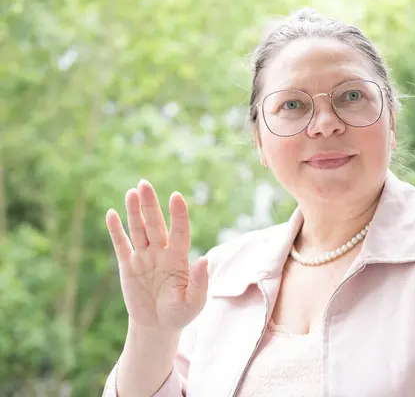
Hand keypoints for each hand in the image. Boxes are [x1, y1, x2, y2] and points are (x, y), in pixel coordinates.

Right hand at [106, 179, 207, 332]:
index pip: (180, 231)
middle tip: (144, 184)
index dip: (178, 214)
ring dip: (134, 211)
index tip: (176, 196)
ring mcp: (144, 257)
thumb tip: (205, 260)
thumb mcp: (194, 303)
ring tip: (132, 192)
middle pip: (155, 224)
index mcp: (179, 258)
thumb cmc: (180, 314)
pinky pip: (121, 245)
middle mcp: (161, 252)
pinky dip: (116, 230)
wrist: (158, 327)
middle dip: (150, 205)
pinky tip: (112, 214)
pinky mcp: (128, 266)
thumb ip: (199, 282)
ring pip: (138, 230)